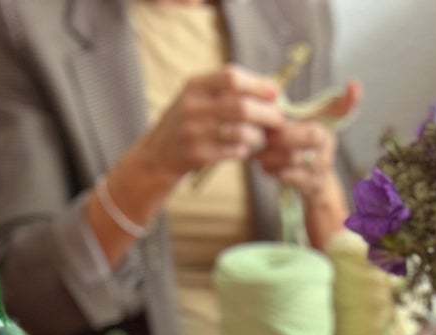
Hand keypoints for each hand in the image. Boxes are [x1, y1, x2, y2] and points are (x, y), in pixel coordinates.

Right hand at [137, 66, 284, 183]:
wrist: (157, 155)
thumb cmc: (188, 124)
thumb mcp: (198, 99)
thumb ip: (227, 92)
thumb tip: (272, 91)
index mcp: (194, 86)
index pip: (231, 77)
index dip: (258, 84)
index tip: (275, 94)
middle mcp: (192, 106)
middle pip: (241, 107)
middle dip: (266, 114)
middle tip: (278, 120)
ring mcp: (193, 132)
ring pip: (241, 132)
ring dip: (257, 136)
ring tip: (261, 137)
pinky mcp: (197, 155)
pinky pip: (233, 152)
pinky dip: (244, 151)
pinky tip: (245, 150)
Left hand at [256, 79, 359, 204]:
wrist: (311, 183)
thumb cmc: (297, 146)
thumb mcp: (298, 123)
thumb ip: (291, 108)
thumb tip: (300, 88)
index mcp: (326, 124)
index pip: (341, 109)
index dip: (350, 99)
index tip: (353, 84)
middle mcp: (329, 143)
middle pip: (311, 135)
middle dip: (284, 135)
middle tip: (265, 136)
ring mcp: (323, 165)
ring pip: (296, 157)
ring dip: (272, 155)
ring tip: (259, 154)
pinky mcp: (313, 184)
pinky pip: (290, 175)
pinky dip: (273, 170)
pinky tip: (265, 167)